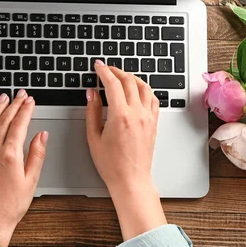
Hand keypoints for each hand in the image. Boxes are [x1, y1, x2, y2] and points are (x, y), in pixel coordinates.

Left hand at [0, 90, 47, 246]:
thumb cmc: (12, 205)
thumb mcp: (31, 181)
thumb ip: (37, 155)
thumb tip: (41, 135)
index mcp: (10, 155)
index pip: (18, 125)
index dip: (25, 110)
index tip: (30, 101)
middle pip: (4, 120)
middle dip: (13, 105)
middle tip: (20, 94)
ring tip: (4, 98)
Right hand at [86, 61, 166, 240]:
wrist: (131, 180)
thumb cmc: (111, 164)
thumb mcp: (94, 137)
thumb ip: (92, 111)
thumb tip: (91, 93)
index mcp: (120, 116)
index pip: (113, 84)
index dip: (104, 71)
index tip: (98, 66)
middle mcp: (137, 114)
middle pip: (129, 81)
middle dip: (116, 71)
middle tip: (106, 69)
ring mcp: (148, 118)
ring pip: (144, 87)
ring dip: (132, 77)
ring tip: (121, 76)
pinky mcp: (154, 123)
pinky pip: (153, 99)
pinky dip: (145, 89)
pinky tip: (138, 90)